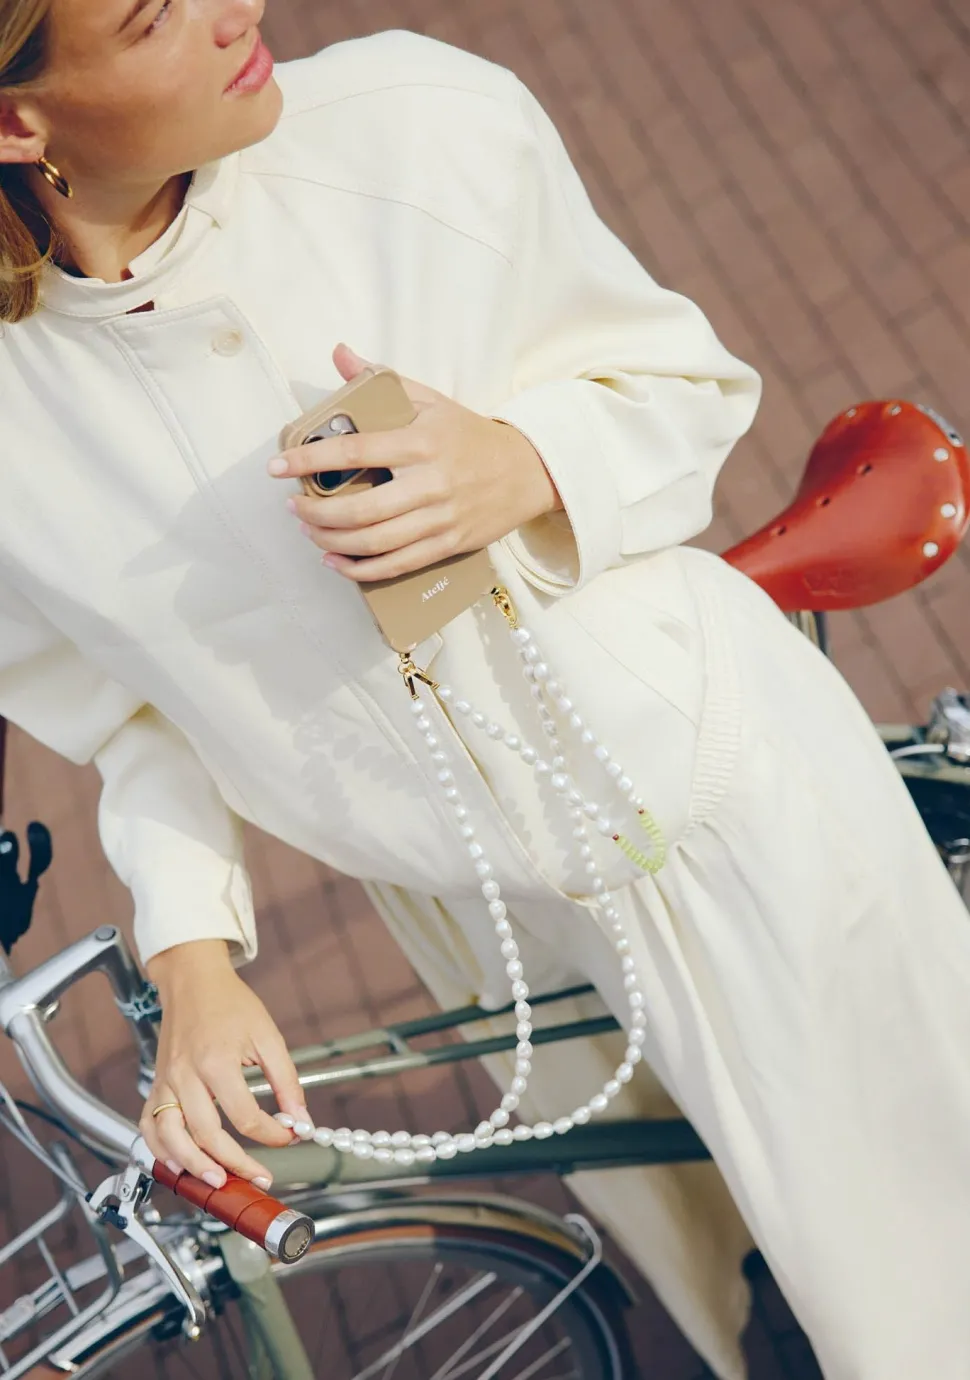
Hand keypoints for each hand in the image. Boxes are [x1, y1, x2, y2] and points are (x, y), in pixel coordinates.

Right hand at [140, 941, 307, 1189]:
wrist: (194, 982)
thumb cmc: (231, 1005)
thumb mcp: (268, 1036)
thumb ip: (286, 1081)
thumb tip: (301, 1120)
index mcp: (216, 1061)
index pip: (245, 1115)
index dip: (272, 1134)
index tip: (289, 1137)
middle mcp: (185, 1075)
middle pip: (206, 1134)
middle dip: (234, 1163)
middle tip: (257, 1177)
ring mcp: (165, 1082)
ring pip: (171, 1136)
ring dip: (193, 1166)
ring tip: (217, 1182)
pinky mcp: (156, 1085)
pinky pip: (149, 1126)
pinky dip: (161, 1150)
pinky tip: (181, 1164)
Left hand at [269, 344, 562, 581]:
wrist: (528, 471)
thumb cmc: (470, 434)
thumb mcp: (431, 399)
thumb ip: (383, 380)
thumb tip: (340, 353)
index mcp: (420, 442)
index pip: (354, 452)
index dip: (309, 460)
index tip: (277, 466)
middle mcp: (430, 483)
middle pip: (361, 510)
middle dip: (316, 513)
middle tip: (292, 507)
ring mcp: (440, 518)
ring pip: (375, 542)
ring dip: (332, 541)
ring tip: (308, 532)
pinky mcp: (448, 544)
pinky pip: (397, 565)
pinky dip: (361, 569)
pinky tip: (336, 562)